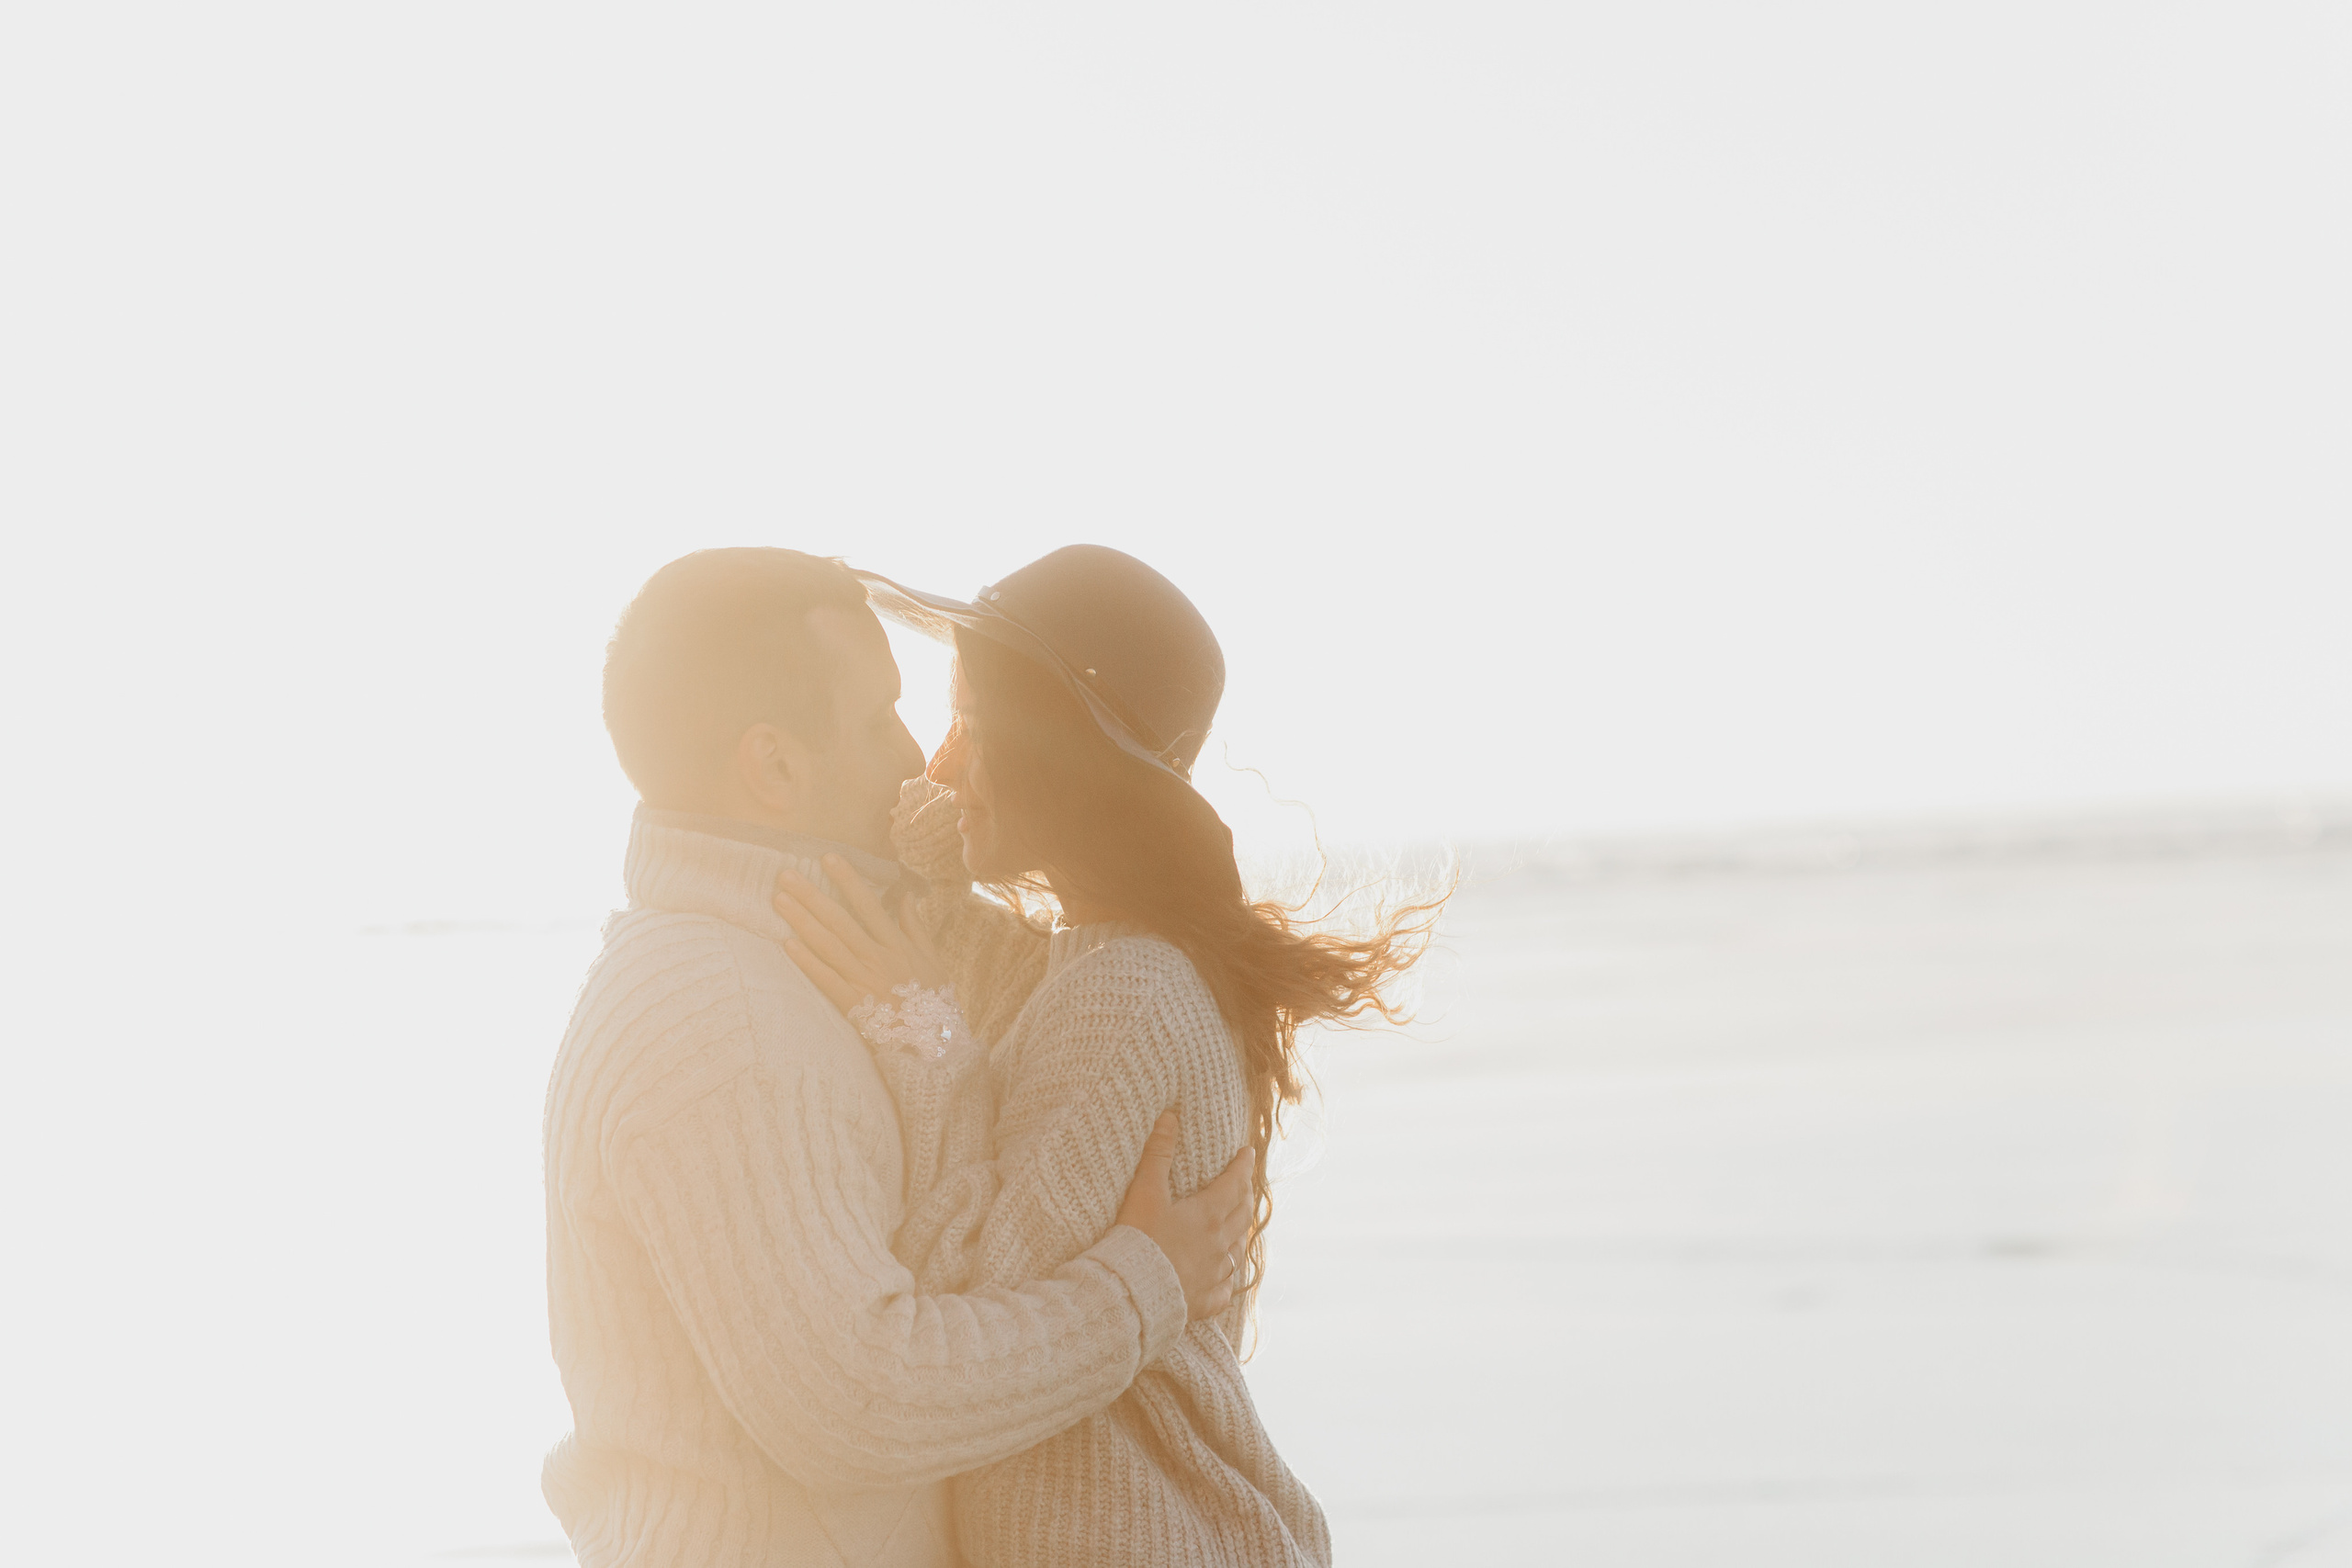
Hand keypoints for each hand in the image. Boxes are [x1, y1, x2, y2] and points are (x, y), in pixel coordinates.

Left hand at [772, 855, 946, 1015]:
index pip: (869, 905)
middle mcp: (878, 958)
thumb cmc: (933, 1000)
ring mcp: (864, 981)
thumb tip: (906, 895)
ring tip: (780, 900)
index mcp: (897, 945)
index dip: (848, 881)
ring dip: (803, 921)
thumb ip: (916, 927)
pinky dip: (807, 962)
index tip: (828, 859)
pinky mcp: (852, 1004)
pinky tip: (787, 944)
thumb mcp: (933, 960)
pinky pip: (826, 979)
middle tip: (787, 875)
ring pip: (828, 945)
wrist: (934, 1045)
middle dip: (812, 896)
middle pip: (840, 921)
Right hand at [1113, 1111, 1254, 1321]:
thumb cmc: (1138, 1240)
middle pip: (1242, 1215)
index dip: (1243, 1166)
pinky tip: (1224, 1277)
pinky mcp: (1206, 1301)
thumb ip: (1158, 1153)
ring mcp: (1215, 1274)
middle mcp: (1219, 1244)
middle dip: (1245, 1195)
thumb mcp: (1145, 1192)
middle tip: (1244, 1185)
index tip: (1248, 1153)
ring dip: (1239, 1233)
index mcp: (1208, 1215)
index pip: (1235, 1183)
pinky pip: (1225, 1288)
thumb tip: (1170, 1116)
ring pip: (1237, 1250)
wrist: (1132, 1294)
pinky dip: (1227, 1277)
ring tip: (1237, 1225)